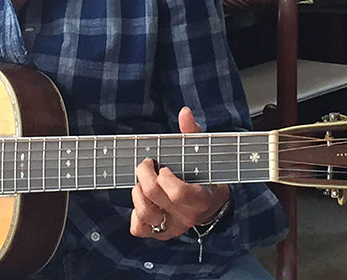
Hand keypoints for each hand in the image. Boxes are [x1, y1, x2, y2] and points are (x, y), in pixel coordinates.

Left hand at [130, 107, 230, 239]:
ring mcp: (172, 228)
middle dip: (144, 174)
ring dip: (137, 193)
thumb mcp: (202, 155)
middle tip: (147, 164)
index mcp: (200, 199)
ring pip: (144, 214)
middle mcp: (185, 217)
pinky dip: (135, 215)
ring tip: (143, 182)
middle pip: (154, 197)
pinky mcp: (159, 234)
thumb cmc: (204, 176)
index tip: (164, 166)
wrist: (211, 206)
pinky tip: (143, 201)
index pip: (178, 193)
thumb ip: (192, 134)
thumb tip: (184, 113)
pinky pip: (138, 229)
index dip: (165, 178)